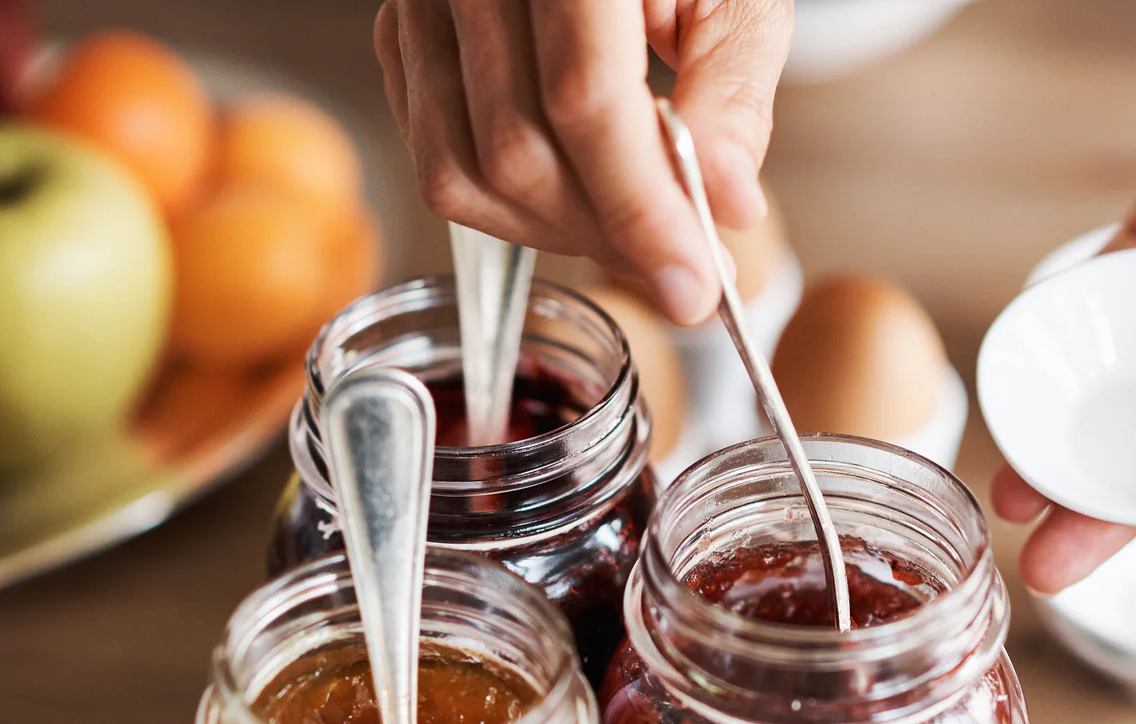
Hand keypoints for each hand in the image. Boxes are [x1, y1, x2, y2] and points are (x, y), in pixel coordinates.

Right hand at [374, 0, 792, 325]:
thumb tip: (723, 206)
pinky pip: (434, 153)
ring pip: (461, 172)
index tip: (693, 283)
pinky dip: (505, 198)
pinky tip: (571, 185)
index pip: (584, 102)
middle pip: (518, 152)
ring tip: (628, 224)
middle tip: (678, 260)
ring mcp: (422, 0)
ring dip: (554, 229)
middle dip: (606, 232)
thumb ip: (732, 90)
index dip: (641, 208)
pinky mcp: (403, 30)